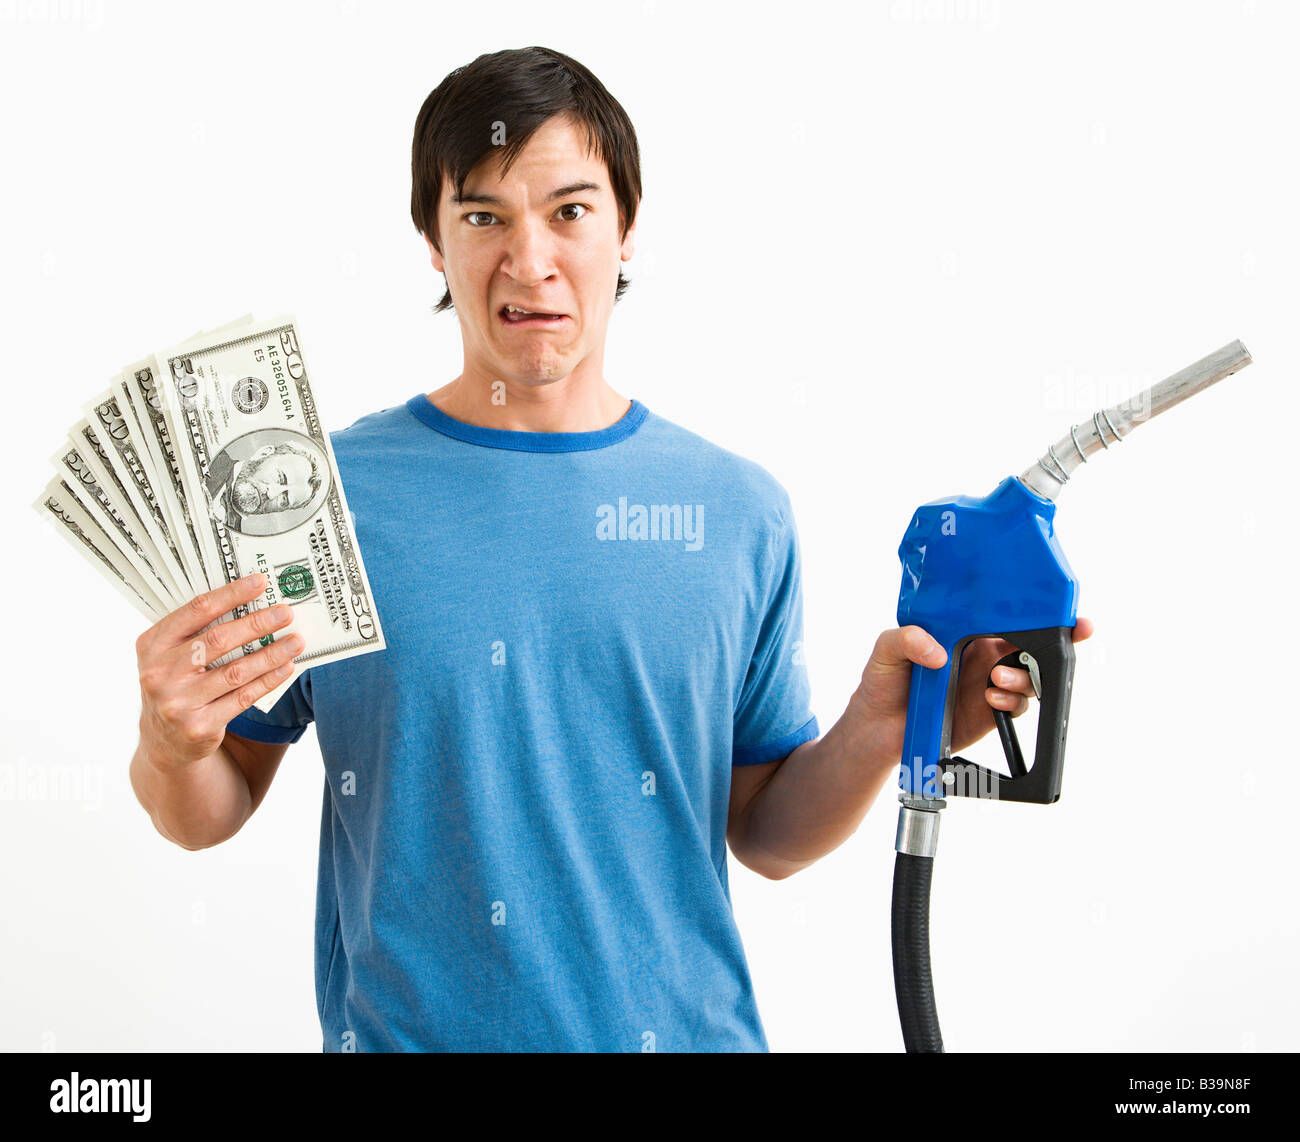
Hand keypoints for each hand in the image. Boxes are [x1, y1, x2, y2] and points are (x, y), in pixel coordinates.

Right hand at [135, 573, 301, 766]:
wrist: (164, 742)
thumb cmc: (176, 685)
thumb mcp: (171, 656)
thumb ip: (198, 632)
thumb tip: (252, 603)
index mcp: (152, 645)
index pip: (196, 611)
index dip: (231, 594)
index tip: (260, 582)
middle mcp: (160, 673)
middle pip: (218, 639)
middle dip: (257, 623)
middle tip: (285, 613)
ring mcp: (178, 702)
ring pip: (236, 671)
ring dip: (271, 654)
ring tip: (296, 641)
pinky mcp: (199, 726)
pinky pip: (243, 697)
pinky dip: (268, 680)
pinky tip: (285, 668)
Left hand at [852, 619, 1094, 764]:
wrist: (877, 730)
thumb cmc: (882, 683)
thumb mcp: (886, 650)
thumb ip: (906, 639)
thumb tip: (938, 651)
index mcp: (968, 633)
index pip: (1010, 618)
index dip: (1041, 613)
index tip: (1068, 615)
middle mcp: (984, 657)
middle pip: (1032, 646)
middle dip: (1055, 643)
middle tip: (1057, 643)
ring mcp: (989, 685)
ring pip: (1030, 677)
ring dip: (1025, 676)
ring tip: (997, 678)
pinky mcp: (989, 714)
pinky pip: (1015, 706)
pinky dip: (1011, 700)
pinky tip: (991, 697)